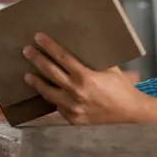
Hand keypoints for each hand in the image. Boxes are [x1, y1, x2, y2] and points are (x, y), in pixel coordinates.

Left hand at [22, 33, 146, 124]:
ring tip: (27, 75)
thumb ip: (93, 60)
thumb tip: (80, 45)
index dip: (48, 46)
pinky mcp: (73, 119)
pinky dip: (53, 98)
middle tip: (27, 51)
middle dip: (36, 59)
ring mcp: (73, 107)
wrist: (130, 112)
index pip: (61, 57)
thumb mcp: (109, 68)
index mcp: (85, 76)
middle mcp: (76, 92)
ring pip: (48, 92)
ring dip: (36, 82)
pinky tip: (47, 92)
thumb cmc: (121, 87)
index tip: (38, 37)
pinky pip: (58, 106)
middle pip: (50, 72)